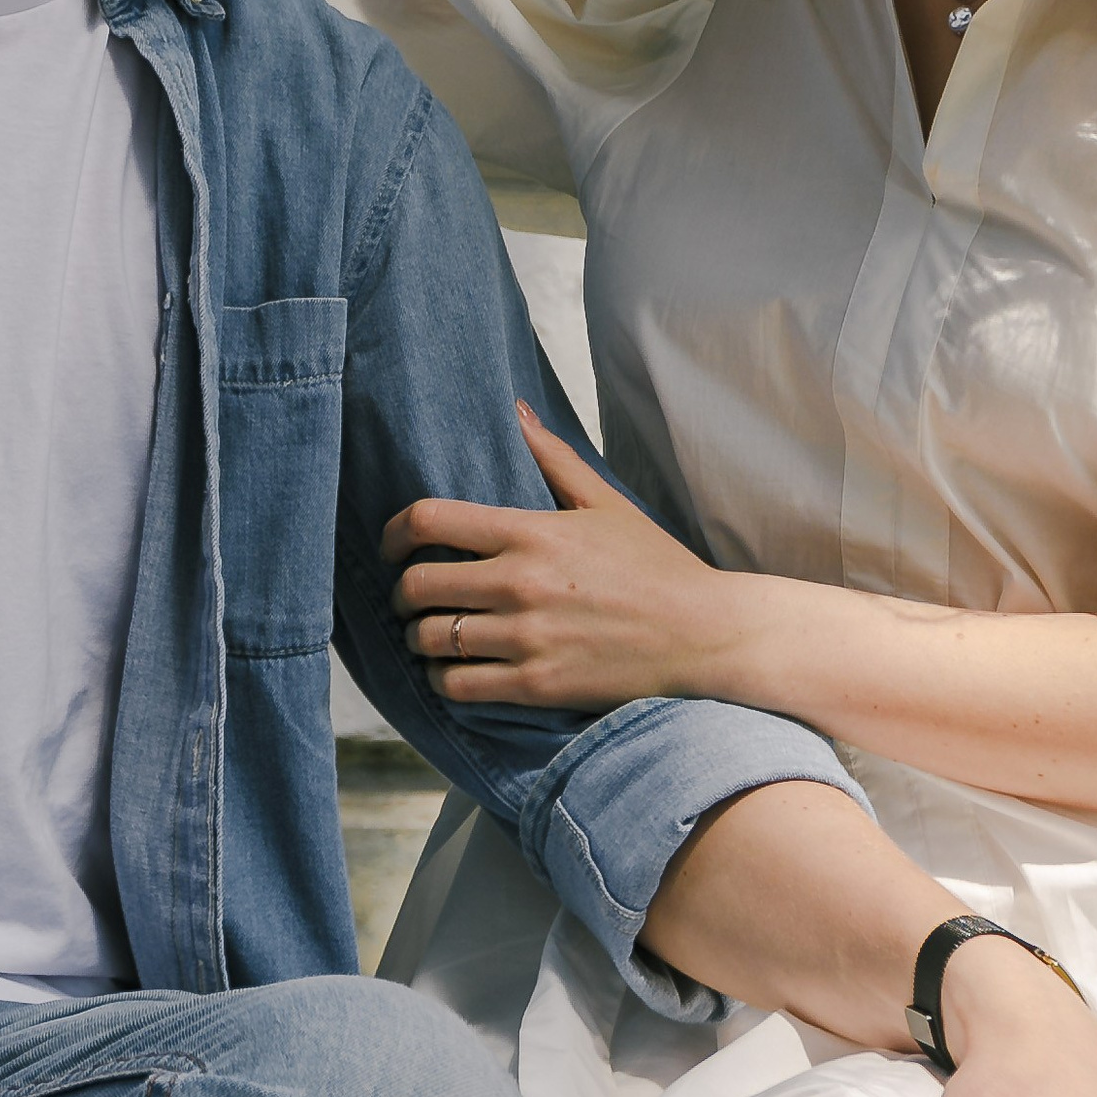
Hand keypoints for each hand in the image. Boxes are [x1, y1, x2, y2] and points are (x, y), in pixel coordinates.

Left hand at [387, 404, 749, 706]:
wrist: (705, 634)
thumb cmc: (656, 566)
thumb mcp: (606, 502)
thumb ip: (553, 457)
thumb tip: (515, 411)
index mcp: (530, 532)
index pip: (428, 521)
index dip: (392, 534)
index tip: (391, 548)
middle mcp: (519, 583)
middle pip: (417, 586)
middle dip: (401, 593)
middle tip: (410, 599)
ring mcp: (526, 637)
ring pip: (431, 639)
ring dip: (419, 639)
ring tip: (429, 637)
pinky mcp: (537, 684)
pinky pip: (458, 685)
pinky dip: (444, 679)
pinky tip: (456, 671)